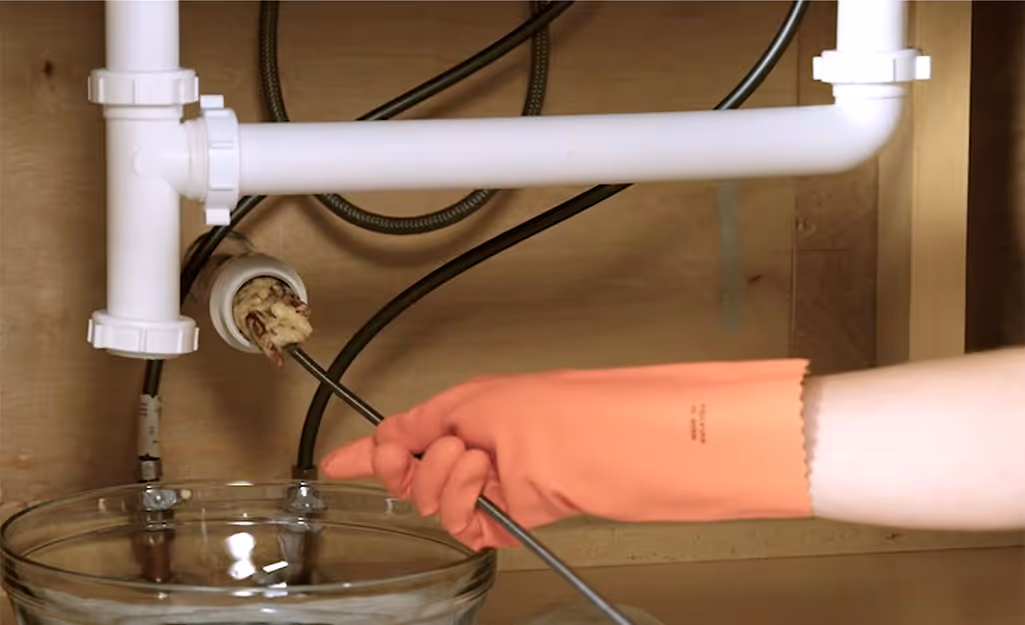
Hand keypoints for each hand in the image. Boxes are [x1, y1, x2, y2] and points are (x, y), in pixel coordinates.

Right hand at [322, 360, 810, 549]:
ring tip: (488, 464)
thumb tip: (379, 445)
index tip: (333, 466)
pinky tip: (497, 493)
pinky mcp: (513, 515)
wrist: (613, 445)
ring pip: (436, 504)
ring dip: (452, 483)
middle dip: (420, 466)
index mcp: (462, 411)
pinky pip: (468, 526)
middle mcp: (474, 446)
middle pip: (410, 475)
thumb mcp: (474, 407)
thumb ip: (419, 430)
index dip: (366, 453)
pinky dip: (475, 512)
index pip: (400, 435)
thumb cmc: (560, 412)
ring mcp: (493, 483)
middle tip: (451, 453)